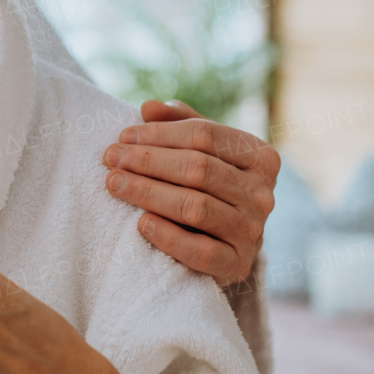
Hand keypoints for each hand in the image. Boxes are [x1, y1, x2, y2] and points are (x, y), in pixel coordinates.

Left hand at [103, 100, 279, 286]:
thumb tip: (148, 107)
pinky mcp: (237, 265)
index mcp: (260, 157)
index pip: (205, 135)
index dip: (159, 133)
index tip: (123, 137)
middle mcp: (262, 194)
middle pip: (198, 168)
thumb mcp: (201, 151)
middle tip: (111, 158)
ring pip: (196, 207)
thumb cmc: (209, 187)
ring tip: (114, 184)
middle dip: (148, 161)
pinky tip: (140, 223)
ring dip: (148, 193)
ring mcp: (252, 231)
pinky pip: (200, 252)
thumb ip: (178, 124)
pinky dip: (168, 237)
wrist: (227, 246)